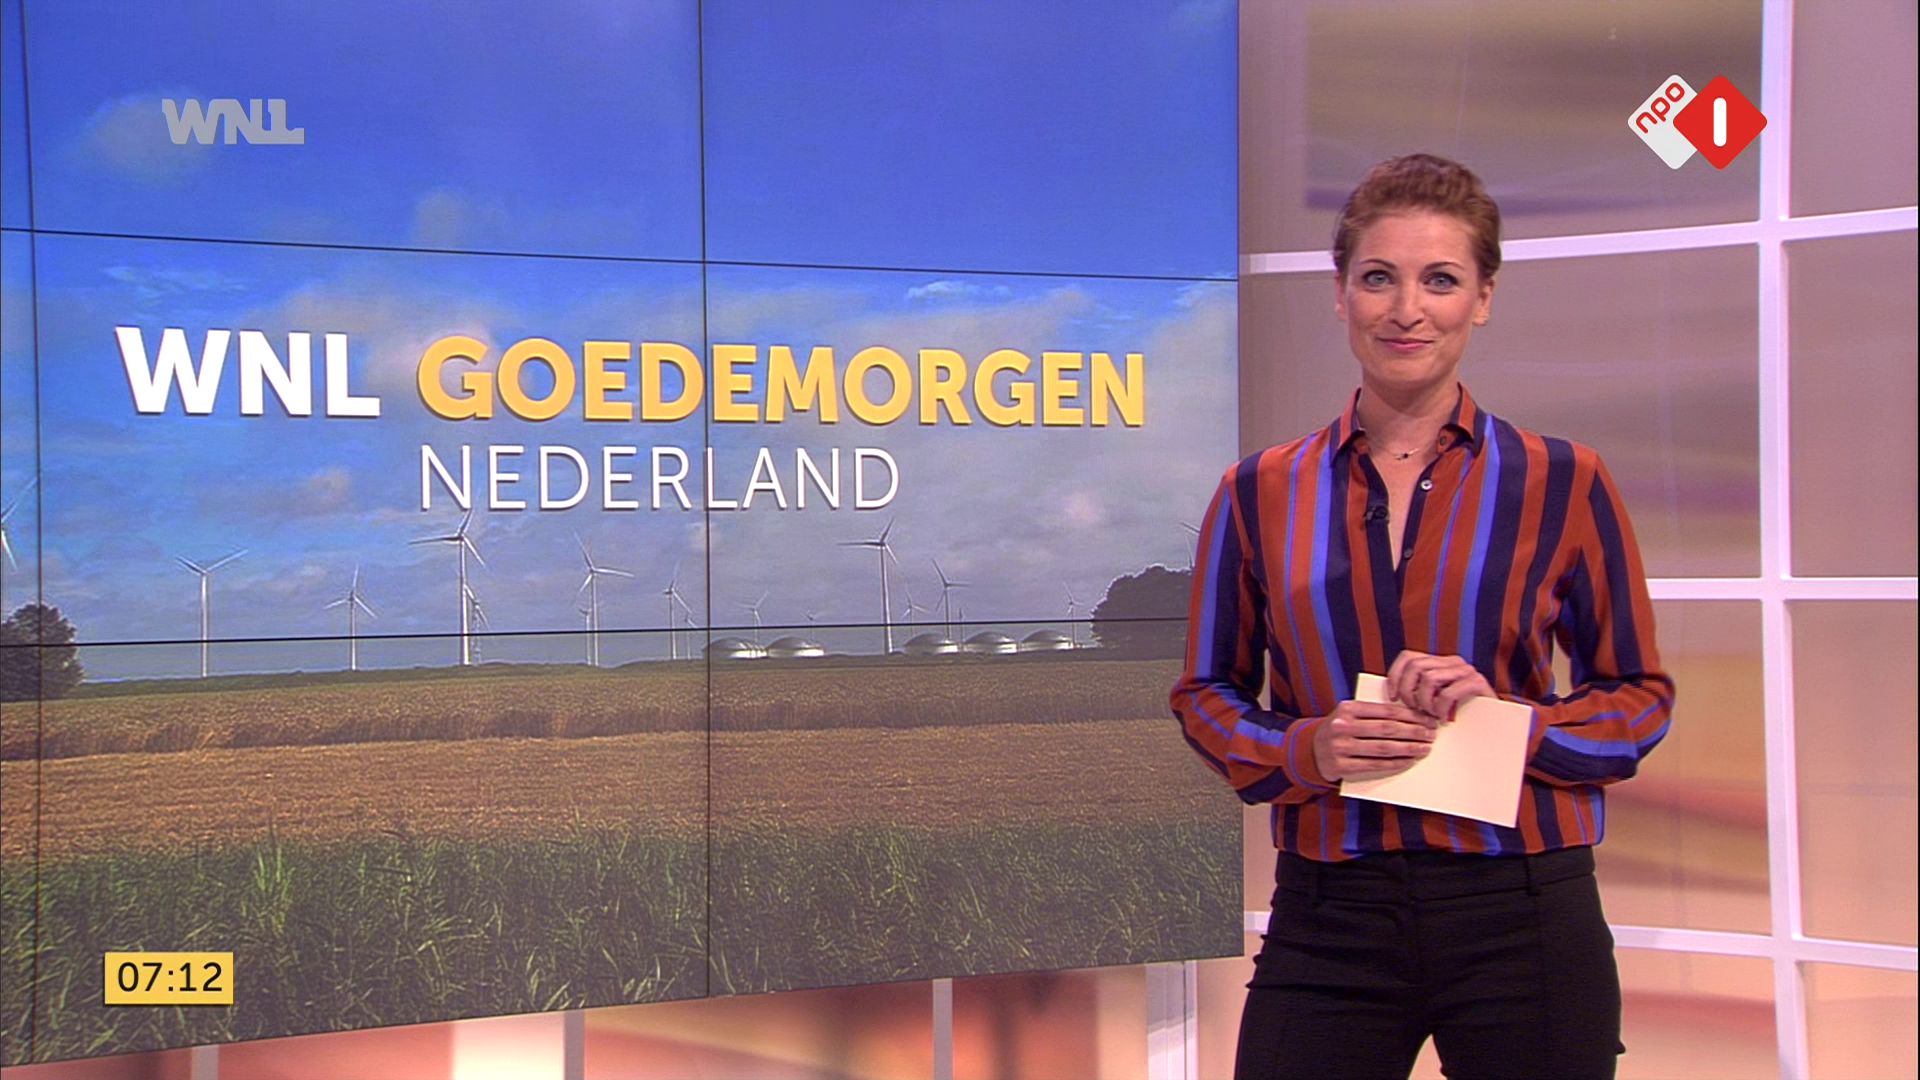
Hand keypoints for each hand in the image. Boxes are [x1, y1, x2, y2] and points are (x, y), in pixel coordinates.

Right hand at [1312, 699, 1437, 781]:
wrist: (1310, 750)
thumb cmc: (1339, 729)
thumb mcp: (1349, 714)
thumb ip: (1373, 712)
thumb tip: (1412, 716)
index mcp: (1348, 708)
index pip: (1386, 711)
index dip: (1410, 716)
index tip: (1428, 719)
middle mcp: (1343, 726)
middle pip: (1387, 729)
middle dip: (1413, 732)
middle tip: (1431, 734)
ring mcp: (1341, 747)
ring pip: (1383, 748)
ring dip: (1408, 749)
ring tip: (1424, 748)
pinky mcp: (1342, 766)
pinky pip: (1375, 764)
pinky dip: (1395, 763)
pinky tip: (1408, 761)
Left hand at [1386, 650, 1493, 721]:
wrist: (1492, 724)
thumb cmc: (1458, 714)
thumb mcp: (1432, 699)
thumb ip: (1416, 691)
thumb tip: (1390, 693)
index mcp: (1439, 662)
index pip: (1408, 657)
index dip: (1395, 676)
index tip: (1392, 697)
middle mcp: (1452, 662)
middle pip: (1415, 666)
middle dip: (1408, 691)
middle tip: (1413, 709)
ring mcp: (1466, 671)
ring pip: (1429, 678)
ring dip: (1425, 701)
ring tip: (1430, 715)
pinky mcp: (1477, 683)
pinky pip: (1448, 692)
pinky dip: (1440, 708)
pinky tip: (1442, 718)